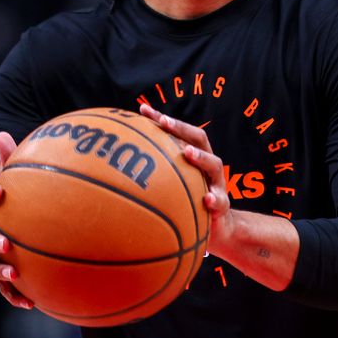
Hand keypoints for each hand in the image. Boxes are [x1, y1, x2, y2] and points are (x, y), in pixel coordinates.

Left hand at [139, 105, 234, 255]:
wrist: (217, 227)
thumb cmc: (189, 201)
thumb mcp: (173, 185)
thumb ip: (155, 174)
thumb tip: (116, 166)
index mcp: (194, 156)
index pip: (179, 131)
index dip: (163, 120)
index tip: (143, 110)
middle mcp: (206, 165)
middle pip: (199, 139)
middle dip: (181, 128)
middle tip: (164, 122)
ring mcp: (216, 183)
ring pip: (213, 165)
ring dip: (201, 157)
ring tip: (188, 153)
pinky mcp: (221, 205)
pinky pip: (220, 201)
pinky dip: (214, 198)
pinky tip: (206, 199)